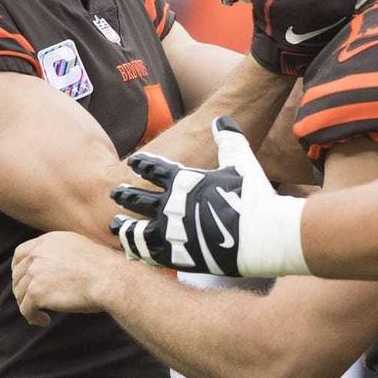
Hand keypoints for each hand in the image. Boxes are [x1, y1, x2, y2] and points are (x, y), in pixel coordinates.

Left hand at [11, 231, 121, 325]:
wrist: (108, 278)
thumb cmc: (103, 267)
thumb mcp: (79, 248)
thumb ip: (62, 253)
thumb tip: (57, 268)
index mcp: (48, 241)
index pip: (21, 253)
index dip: (18, 267)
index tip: (23, 279)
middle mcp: (38, 254)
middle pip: (17, 274)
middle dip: (21, 289)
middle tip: (32, 301)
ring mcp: (35, 273)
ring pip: (21, 294)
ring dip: (28, 305)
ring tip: (40, 314)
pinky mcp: (36, 292)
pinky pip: (26, 309)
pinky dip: (33, 317)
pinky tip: (44, 320)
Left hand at [110, 116, 308, 277]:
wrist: (261, 233)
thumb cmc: (253, 195)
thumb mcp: (241, 160)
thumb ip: (228, 140)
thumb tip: (222, 120)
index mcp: (184, 181)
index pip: (155, 169)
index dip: (143, 164)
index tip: (133, 163)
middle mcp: (171, 205)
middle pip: (139, 198)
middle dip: (126, 194)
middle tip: (115, 192)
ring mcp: (171, 232)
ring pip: (137, 229)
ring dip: (125, 227)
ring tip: (116, 225)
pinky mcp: (177, 257)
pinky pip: (150, 255)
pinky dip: (139, 251)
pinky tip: (134, 252)